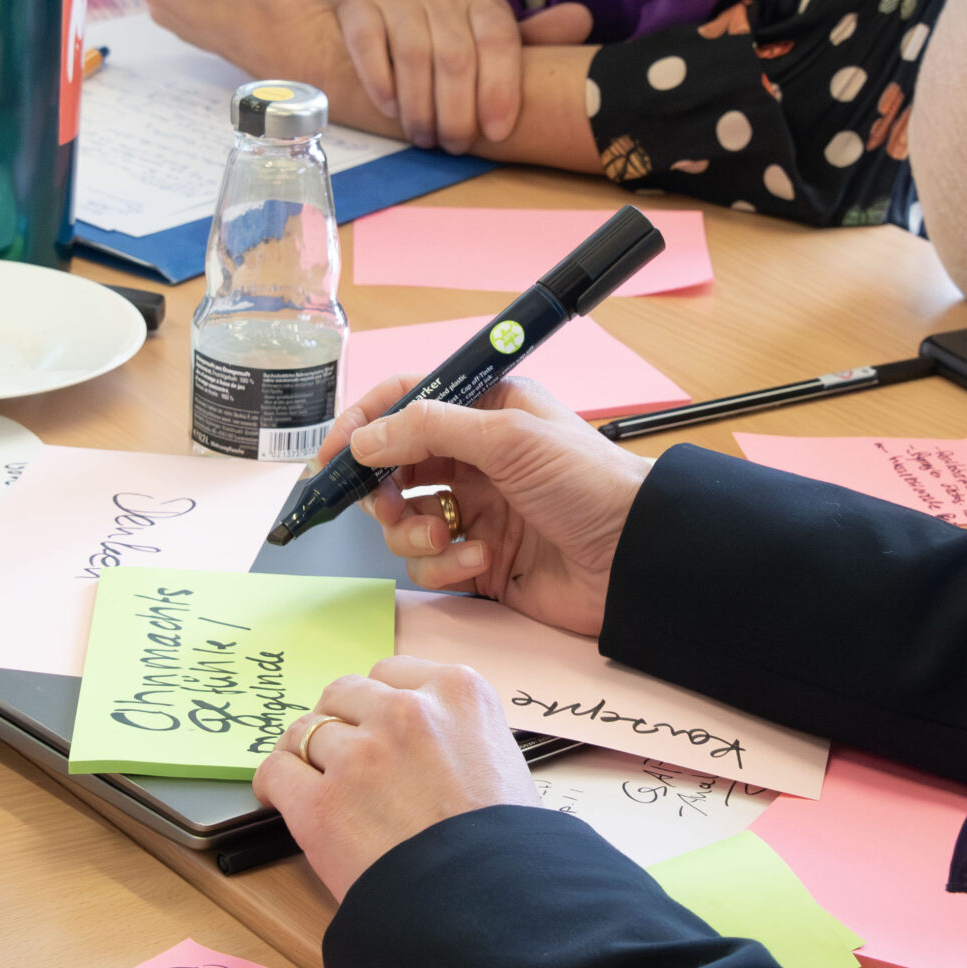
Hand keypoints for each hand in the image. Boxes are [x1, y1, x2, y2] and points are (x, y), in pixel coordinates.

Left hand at [253, 658, 537, 904]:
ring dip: (305, 753)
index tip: (373, 723)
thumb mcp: (504, 762)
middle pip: (343, 694)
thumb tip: (429, 745)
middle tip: (342, 753)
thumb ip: (459, 735)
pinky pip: (277, 772)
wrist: (493, 907)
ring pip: (306, 731)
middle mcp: (406, 711)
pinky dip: (274, 782)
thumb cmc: (510, 849)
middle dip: (340, 722)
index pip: (392, 673)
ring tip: (309, 776)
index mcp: (458, 692)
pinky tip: (279, 796)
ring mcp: (361, 756)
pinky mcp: (322, 806)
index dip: (378, 702)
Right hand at [306, 371, 649, 635]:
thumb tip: (366, 438)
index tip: (332, 456)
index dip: (364, 425)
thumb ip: (429, 430)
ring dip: (412, 532)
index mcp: (485, 410)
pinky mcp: (478, 559)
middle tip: (386, 504)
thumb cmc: (589, 482)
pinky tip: (481, 560)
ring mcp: (474, 510)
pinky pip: (430, 563)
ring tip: (444, 537)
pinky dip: (445, 565)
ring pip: (402, 520)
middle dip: (381, 490)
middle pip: (393, 467)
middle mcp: (474, 457)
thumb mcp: (507, 437)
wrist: (634, 557)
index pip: (406, 402)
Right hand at [338, 0, 591, 151]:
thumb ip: (534, 40)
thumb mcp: (490, 43)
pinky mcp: (360, 7)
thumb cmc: (444, 44)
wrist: (374, 24)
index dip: (500, 90)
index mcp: (483, 1)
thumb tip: (583, 18)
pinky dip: (381, 83)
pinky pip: (371, 46)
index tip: (497, 133)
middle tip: (455, 145)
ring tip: (424, 137)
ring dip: (420, 107)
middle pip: (456, 57)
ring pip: (414, 56)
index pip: (500, 42)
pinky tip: (390, 109)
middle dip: (457, 111)